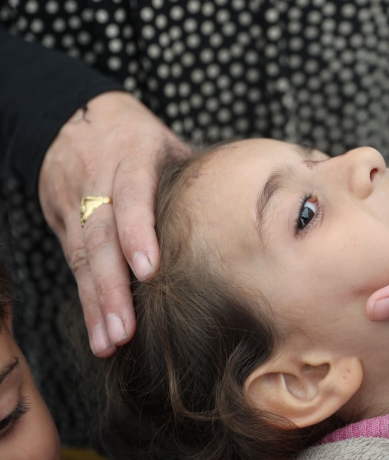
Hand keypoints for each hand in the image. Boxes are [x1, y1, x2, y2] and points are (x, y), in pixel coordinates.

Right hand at [38, 91, 190, 356]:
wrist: (74, 118)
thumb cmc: (141, 139)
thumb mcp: (169, 144)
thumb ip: (198, 177)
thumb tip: (255, 207)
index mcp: (133, 155)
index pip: (132, 194)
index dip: (137, 231)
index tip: (149, 270)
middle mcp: (98, 180)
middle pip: (101, 236)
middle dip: (112, 286)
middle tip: (125, 330)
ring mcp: (76, 202)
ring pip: (84, 256)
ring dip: (96, 303)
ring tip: (110, 342)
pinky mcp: (63, 222)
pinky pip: (75, 264)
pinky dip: (88, 299)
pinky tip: (99, 331)